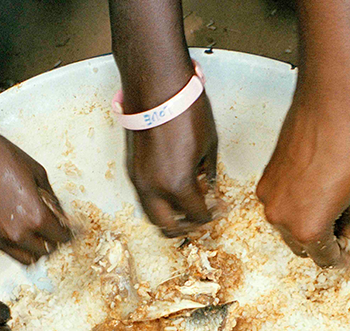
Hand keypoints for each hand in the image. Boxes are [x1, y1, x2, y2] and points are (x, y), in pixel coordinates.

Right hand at [0, 122, 70, 264]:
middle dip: (54, 242)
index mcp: (34, 216)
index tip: (70, 228)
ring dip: (35, 249)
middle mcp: (16, 233)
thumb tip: (58, 211)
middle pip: (45, 252)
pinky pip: (7, 251)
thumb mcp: (35, 170)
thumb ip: (50, 196)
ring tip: (38, 234)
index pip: (60, 237)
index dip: (68, 232)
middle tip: (56, 230)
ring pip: (26, 258)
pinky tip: (20, 230)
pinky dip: (18, 246)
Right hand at [126, 94, 218, 236]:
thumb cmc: (185, 109)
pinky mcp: (131, 168)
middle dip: (185, 226)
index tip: (218, 209)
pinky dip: (158, 201)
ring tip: (185, 205)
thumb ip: (208, 174)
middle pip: (167, 226)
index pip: (196, 216)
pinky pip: (144, 197)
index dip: (211, 216)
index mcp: (177, 184)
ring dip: (169, 216)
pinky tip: (172, 188)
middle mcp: (153, 188)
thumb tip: (207, 188)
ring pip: (152, 214)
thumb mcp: (209, 146)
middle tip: (199, 217)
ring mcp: (138, 179)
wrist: (156, 85)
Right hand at [257, 87, 349, 267]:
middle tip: (341, 226)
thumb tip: (344, 225)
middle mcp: (282, 217)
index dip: (339, 254)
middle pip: (300, 245)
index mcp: (308, 228)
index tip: (345, 247)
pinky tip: (314, 187)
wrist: (332, 103)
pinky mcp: (265, 177)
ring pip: (287, 224)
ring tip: (329, 204)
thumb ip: (349, 218)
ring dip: (305, 221)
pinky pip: (280, 201)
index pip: (322, 258)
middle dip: (321, 239)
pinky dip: (295, 201)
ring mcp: (269, 196)